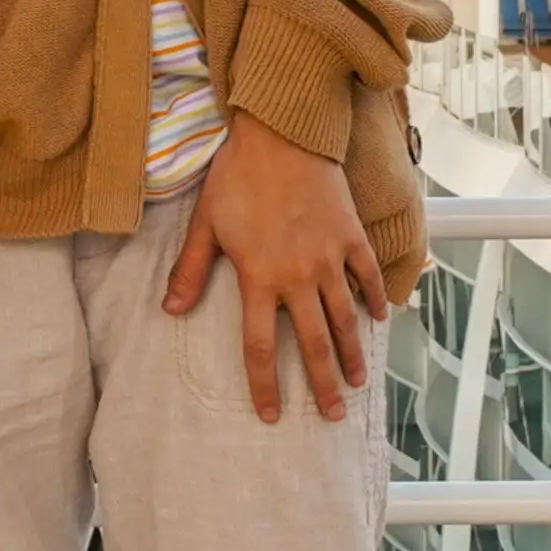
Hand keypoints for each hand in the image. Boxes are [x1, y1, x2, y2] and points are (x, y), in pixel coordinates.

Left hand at [168, 110, 389, 422]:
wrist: (282, 135)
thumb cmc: (237, 177)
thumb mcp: (206, 224)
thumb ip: (191, 270)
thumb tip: (171, 309)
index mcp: (259, 278)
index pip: (261, 347)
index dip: (266, 385)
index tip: (271, 415)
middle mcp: (298, 276)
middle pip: (313, 344)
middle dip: (323, 385)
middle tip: (333, 415)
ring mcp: (329, 257)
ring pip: (344, 318)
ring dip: (352, 354)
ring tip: (357, 382)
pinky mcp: (350, 236)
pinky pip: (367, 276)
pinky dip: (374, 299)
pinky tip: (379, 319)